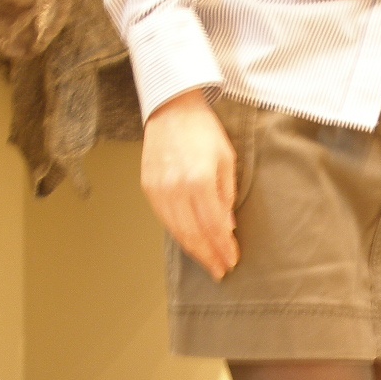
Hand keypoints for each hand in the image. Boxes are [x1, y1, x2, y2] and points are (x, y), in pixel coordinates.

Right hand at [141, 89, 239, 280]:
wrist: (171, 108)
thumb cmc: (203, 130)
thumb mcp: (226, 159)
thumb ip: (226, 194)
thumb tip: (228, 226)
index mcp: (199, 180)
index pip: (214, 225)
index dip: (223, 247)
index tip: (232, 260)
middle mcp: (176, 188)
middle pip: (194, 234)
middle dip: (209, 255)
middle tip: (220, 270)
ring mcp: (159, 189)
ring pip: (177, 231)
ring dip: (193, 250)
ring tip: (207, 262)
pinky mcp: (148, 187)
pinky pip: (165, 219)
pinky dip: (178, 234)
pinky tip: (190, 242)